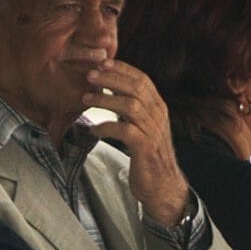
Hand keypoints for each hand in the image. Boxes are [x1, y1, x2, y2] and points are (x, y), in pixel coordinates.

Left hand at [77, 58, 191, 228]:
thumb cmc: (148, 156)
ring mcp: (153, 132)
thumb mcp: (143, 127)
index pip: (142, 80)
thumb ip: (132, 109)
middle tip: (90, 75)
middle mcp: (159, 116)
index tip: (102, 62)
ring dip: (106, 99)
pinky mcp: (145, 148)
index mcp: (158, 108)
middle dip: (111, 78)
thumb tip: (111, 90)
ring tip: (86, 98)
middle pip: (136, 88)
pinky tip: (94, 129)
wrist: (163, 186)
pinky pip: (125, 131)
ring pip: (131, 106)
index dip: (122, 69)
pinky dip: (107, 126)